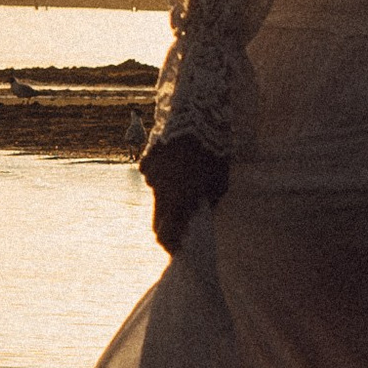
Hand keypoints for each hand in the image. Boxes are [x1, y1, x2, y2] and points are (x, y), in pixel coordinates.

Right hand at [144, 133, 228, 254]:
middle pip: (157, 220)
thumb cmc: (214, 152)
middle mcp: (161, 191)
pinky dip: (162, 178)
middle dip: (167, 228)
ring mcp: (151, 176)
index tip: (176, 250)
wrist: (197, 117)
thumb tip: (201, 215)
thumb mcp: (220, 182)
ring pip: (157, 196)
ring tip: (183, 186)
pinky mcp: (147, 161)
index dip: (171, 245)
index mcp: (180, 200)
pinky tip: (174, 167)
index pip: (167, 234)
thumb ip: (208, 203)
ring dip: (167, 199)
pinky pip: (153, 177)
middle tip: (178, 229)